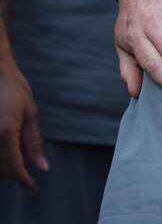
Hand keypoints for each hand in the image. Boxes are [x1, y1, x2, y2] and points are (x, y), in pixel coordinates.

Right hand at [0, 57, 46, 190]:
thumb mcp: (30, 113)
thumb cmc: (12, 88)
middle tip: (27, 173)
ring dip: (3, 166)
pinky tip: (5, 148)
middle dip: (14, 174)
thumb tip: (41, 167)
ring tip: (16, 159)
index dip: (24, 182)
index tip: (33, 189)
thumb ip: (33, 142)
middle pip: (0, 169)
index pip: (14, 168)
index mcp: (5, 133)